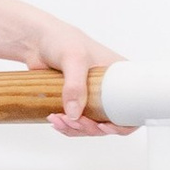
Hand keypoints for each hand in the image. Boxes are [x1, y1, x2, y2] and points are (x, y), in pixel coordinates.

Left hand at [26, 22, 128, 137]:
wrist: (37, 41)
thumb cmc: (61, 40)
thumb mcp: (73, 58)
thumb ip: (75, 85)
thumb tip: (75, 114)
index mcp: (120, 77)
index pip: (132, 108)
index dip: (122, 124)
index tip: (104, 127)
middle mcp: (110, 89)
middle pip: (110, 121)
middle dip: (90, 127)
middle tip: (73, 121)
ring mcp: (93, 97)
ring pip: (91, 125)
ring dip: (76, 129)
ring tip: (57, 120)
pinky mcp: (76, 102)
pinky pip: (76, 122)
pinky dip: (66, 126)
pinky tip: (55, 121)